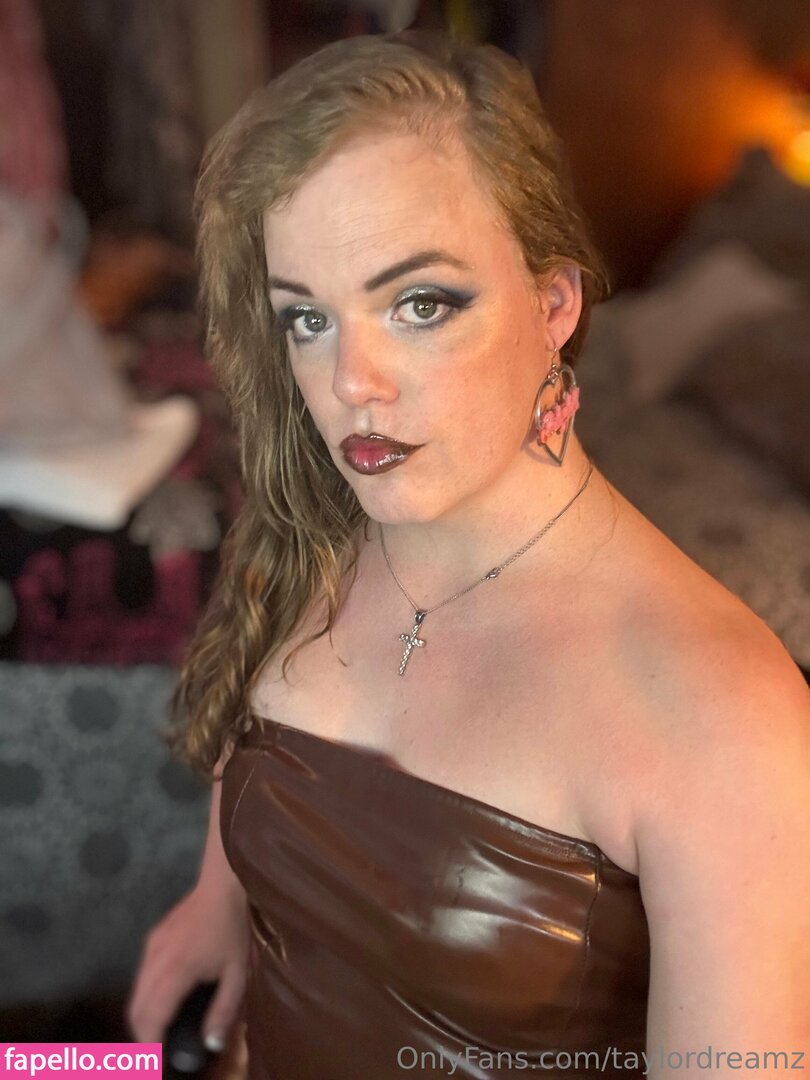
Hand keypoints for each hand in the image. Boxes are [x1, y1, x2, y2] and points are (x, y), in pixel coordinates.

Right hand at [126, 881, 247, 1048]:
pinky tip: (161, 1002)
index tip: (155, 1063)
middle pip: (136, 1009)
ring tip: (158, 1033)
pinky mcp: (152, 939)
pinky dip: (144, 997)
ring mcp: (150, 948)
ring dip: (141, 1017)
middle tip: (156, 1053)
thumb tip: (211, 1044)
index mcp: (176, 972)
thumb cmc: (232, 930)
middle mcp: (155, 961)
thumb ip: (224, 1010)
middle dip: (141, 1036)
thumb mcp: (238, 973)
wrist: (222, 886)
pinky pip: (141, 977)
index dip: (149, 1044)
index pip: (151, 1017)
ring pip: (135, 993)